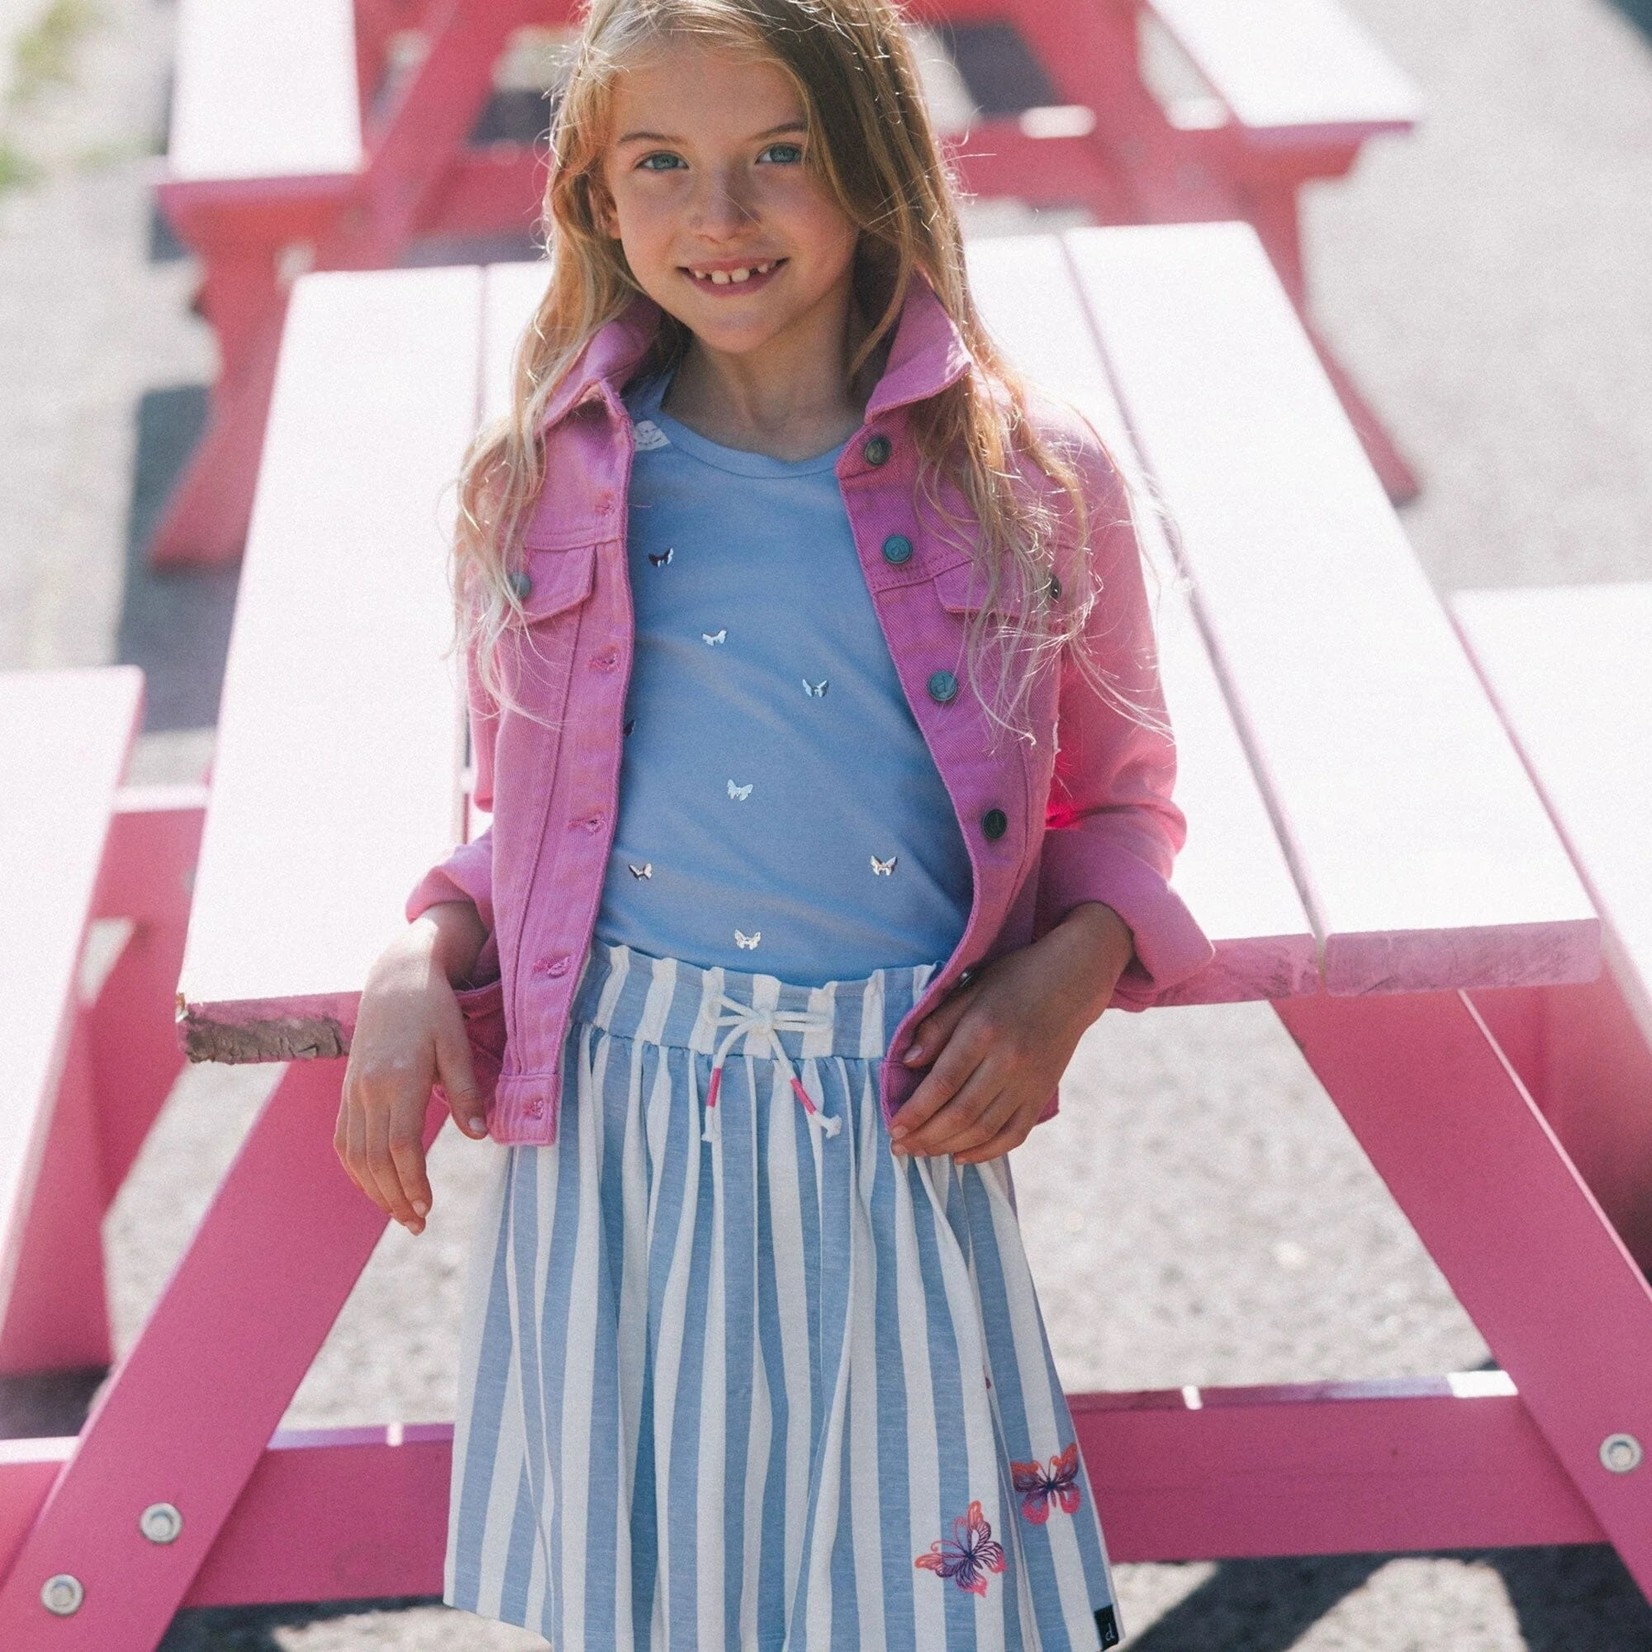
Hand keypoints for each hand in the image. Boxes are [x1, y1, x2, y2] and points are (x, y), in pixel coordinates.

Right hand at [336, 921, 487, 1235]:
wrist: (395, 978)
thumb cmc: (434, 1010)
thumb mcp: (458, 1044)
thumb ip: (467, 1090)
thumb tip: (479, 1135)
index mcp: (400, 1078)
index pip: (401, 1145)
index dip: (412, 1183)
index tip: (427, 1209)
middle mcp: (369, 1089)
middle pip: (375, 1159)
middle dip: (394, 1197)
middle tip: (416, 1225)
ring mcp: (353, 1091)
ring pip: (355, 1154)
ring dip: (374, 1190)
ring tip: (398, 1214)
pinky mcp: (347, 1091)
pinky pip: (344, 1139)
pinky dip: (356, 1169)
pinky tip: (374, 1186)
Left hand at [888, 903, 1133, 1163]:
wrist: (1073, 982)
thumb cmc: (1014, 979)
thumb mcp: (969, 989)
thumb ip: (936, 1026)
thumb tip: (906, 1063)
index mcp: (983, 1032)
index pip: (942, 1083)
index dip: (915, 1111)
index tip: (894, 1127)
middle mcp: (1008, 1062)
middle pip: (961, 1114)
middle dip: (926, 1137)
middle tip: (900, 1147)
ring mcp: (1029, 1082)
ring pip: (985, 1130)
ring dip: (949, 1147)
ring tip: (923, 1151)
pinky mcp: (1042, 1094)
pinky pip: (1014, 1134)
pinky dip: (987, 1151)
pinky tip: (961, 1155)